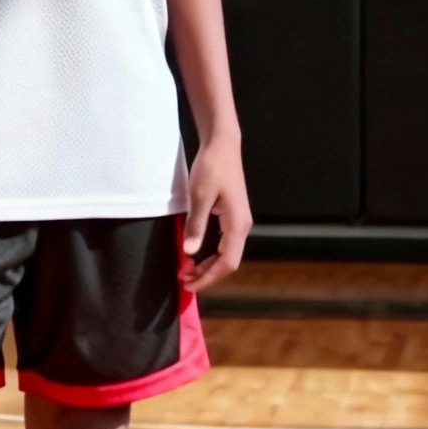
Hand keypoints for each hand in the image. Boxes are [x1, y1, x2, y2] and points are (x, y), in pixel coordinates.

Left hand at [182, 134, 251, 291]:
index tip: (189, 284)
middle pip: (229, 262)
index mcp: (237, 224)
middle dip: (208, 274)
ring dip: (209, 265)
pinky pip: (224, 242)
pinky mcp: (232, 215)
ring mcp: (239, 221)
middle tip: (185, 279)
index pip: (227, 263)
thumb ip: (196, 225)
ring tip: (188, 270)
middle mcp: (242, 225)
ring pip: (227, 253)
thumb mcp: (199, 197)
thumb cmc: (212, 167)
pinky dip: (211, 253)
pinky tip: (196, 254)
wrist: (222, 144)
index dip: (208, 277)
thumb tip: (190, 252)